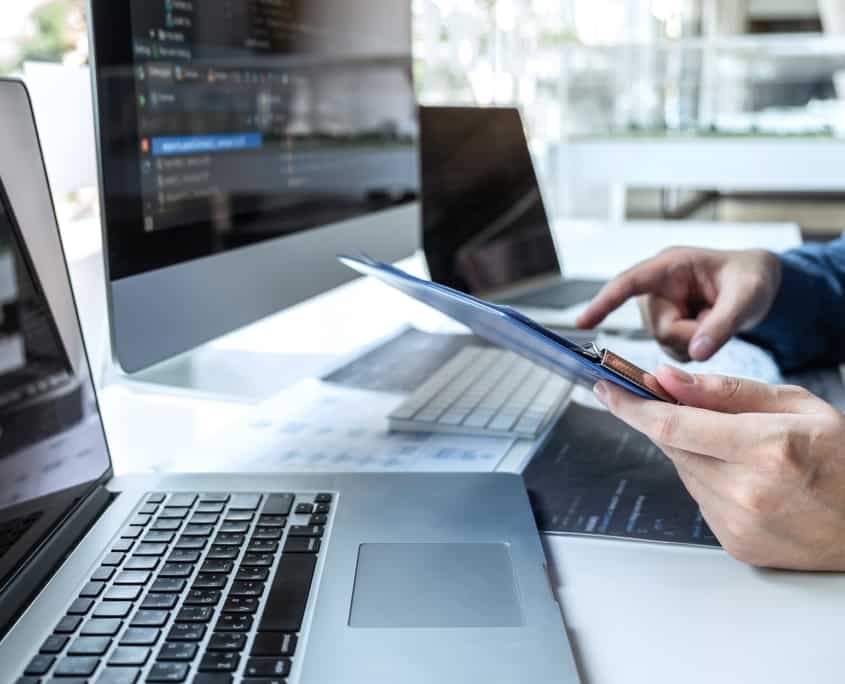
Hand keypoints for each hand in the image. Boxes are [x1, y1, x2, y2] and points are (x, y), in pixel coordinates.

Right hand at [577, 248, 781, 361]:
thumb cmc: (751, 278)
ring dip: (692, 341)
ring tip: (715, 323)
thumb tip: (696, 352)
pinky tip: (706, 333)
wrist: (760, 284)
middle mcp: (657, 287)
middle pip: (657, 327)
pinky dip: (692, 348)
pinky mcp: (666, 325)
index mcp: (669, 267)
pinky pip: (672, 349)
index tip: (580, 322)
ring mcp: (660, 308)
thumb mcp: (746, 296)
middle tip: (719, 322)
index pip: (628, 284)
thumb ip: (722, 324)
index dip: (603, 303)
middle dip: (689, 334)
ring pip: (664, 342)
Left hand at [594, 366, 844, 570]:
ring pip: (682, 470)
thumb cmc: (844, 459)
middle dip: (661, 418)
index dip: (630, 405)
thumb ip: (726, 390)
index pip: (671, 423)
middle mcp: (746, 491)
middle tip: (665, 399)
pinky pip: (699, 497)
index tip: (604, 388)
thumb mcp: (796, 405)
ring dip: (691, 448)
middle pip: (671, 445)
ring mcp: (738, 523)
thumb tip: (666, 379)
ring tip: (735, 444)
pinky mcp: (733, 543)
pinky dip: (708, 477)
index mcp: (766, 449)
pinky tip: (743, 475)